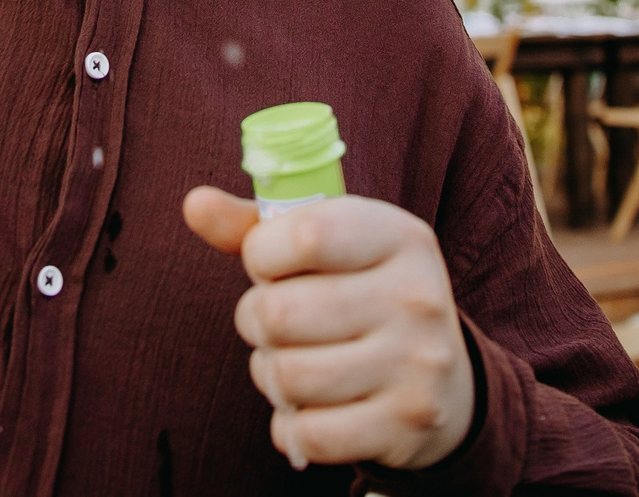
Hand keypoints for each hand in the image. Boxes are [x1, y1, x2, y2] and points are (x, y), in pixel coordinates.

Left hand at [183, 187, 475, 471]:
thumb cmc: (363, 295)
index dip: (262, 253)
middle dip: (256, 318)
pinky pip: (307, 433)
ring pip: (287, 375)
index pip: (306, 235)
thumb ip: (258, 226)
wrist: (443, 381)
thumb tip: (194, 204)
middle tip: (275, 321)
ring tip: (292, 360)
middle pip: (280, 312)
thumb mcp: (329, 246)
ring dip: (270, 372)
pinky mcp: (405, 427)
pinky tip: (312, 406)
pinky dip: (293, 424)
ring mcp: (416, 366)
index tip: (268, 264)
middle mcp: (417, 298)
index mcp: (400, 236)